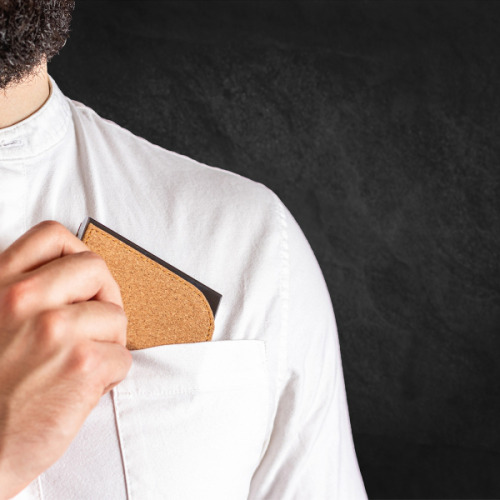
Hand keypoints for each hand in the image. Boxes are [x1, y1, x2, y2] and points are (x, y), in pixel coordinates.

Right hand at [0, 221, 131, 498]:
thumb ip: (20, 295)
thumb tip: (73, 282)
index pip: (52, 236)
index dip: (76, 255)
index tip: (80, 280)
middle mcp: (23, 301)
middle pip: (96, 269)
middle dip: (103, 297)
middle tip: (95, 324)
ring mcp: (55, 330)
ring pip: (115, 316)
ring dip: (107, 344)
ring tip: (81, 366)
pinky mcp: (82, 365)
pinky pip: (124, 356)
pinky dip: (111, 376)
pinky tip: (84, 388)